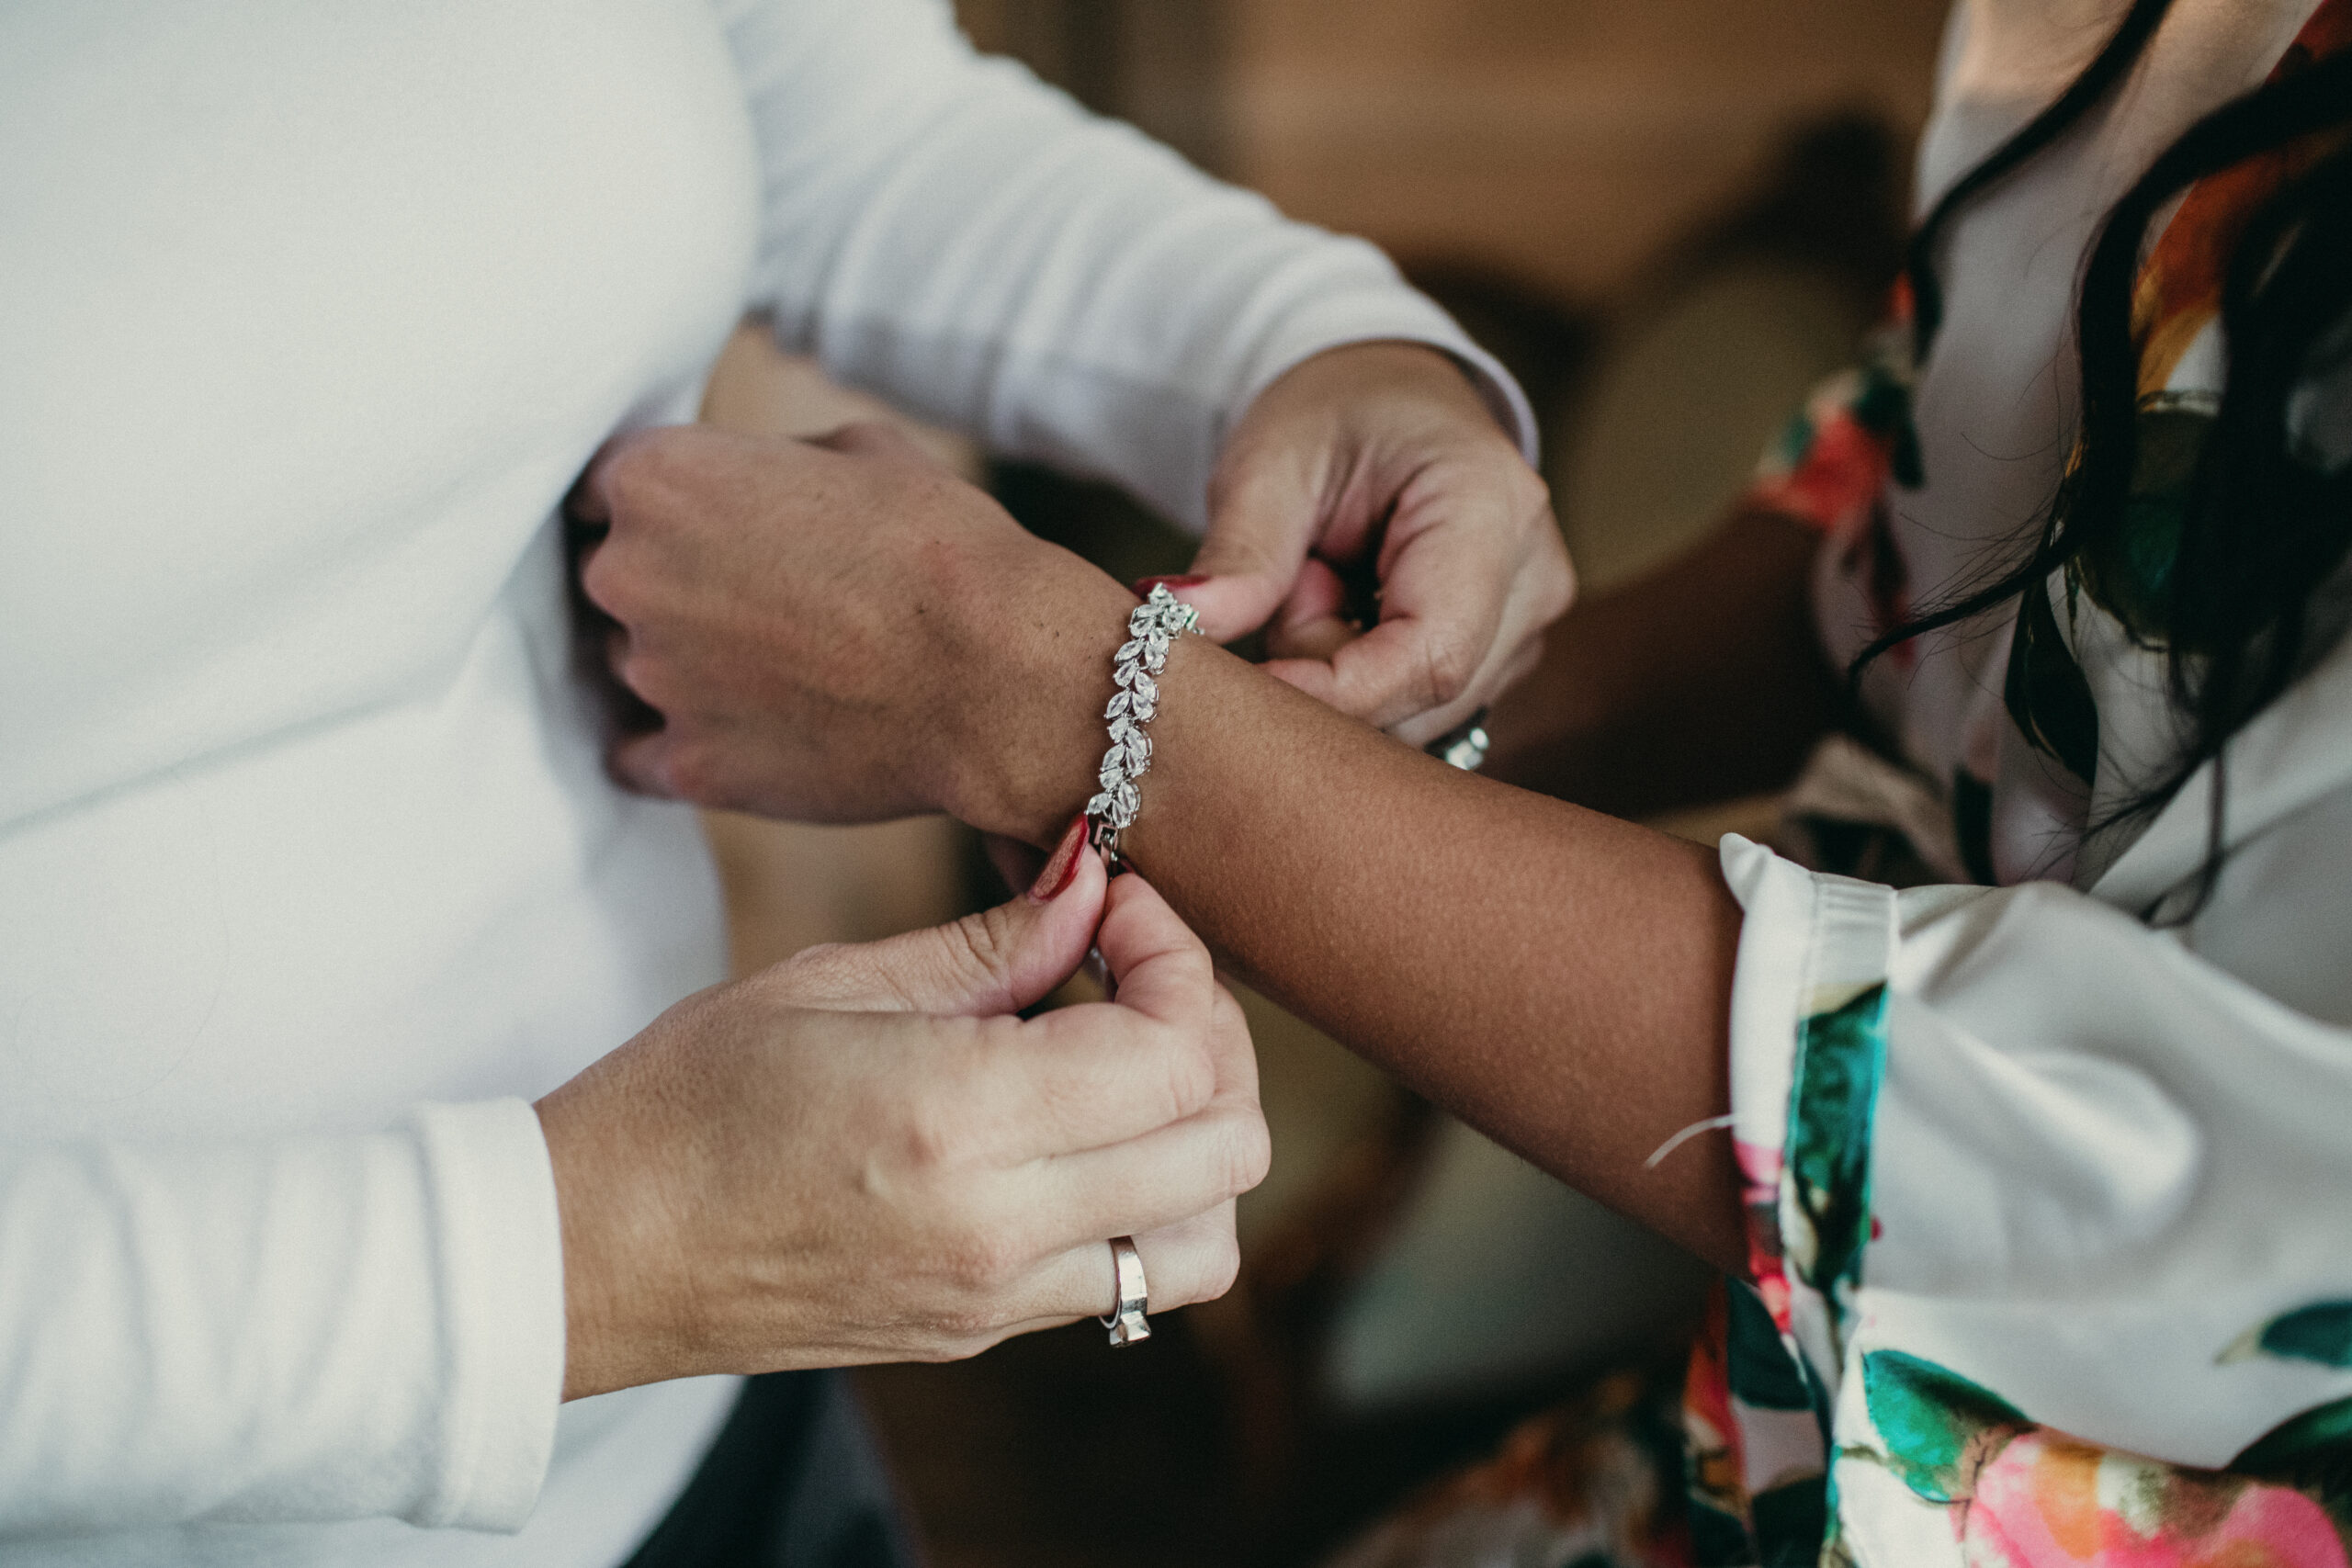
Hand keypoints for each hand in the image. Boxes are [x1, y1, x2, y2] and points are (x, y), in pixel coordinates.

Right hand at [538, 820, 1265, 1399]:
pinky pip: (1132, 1282)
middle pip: (1226, 1147)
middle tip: (1138, 977)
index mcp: (958, 1121)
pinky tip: (1077, 1134)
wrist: (591, 1250)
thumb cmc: (684, 1098)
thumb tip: (1097, 888)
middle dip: (1215, 1039)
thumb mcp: (832, 982)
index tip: (1122, 909)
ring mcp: (998, 1298)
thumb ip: (992, 944)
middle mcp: (1000, 1228)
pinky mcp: (982, 1332)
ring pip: (1206, 1240)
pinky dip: (1150, 1204)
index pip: (1176, 1055)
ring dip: (1200, 1141)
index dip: (1181, 963)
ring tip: (1126, 1066)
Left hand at [570, 421, 1133, 834]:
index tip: (703, 528)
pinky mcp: (687, 765)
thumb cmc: (942, 546)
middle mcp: (628, 574)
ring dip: (681, 665)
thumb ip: (769, 462)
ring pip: (630, 666)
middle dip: (667, 585)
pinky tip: (739, 730)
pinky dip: (677, 743)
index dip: (656, 507)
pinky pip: (638, 755)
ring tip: (777, 668)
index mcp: (657, 478)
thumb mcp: (859, 450)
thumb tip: (753, 483)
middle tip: (753, 600)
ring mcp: (652, 677)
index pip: (601, 489)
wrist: (998, 673)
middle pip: (609, 580)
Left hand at [1178, 341, 1573, 744]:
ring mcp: (1528, 625)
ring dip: (1339, 675)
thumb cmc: (1331, 415)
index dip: (1334, 694)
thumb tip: (1179, 625)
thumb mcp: (1269, 461)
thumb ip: (1238, 552)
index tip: (1245, 690)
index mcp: (1492, 507)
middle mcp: (1534, 577)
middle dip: (1325, 672)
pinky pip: (1415, 711)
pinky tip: (1349, 612)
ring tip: (1320, 583)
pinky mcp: (1503, 657)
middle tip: (1286, 584)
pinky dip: (1358, 679)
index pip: (1429, 653)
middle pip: (1420, 699)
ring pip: (1414, 718)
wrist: (1382, 400)